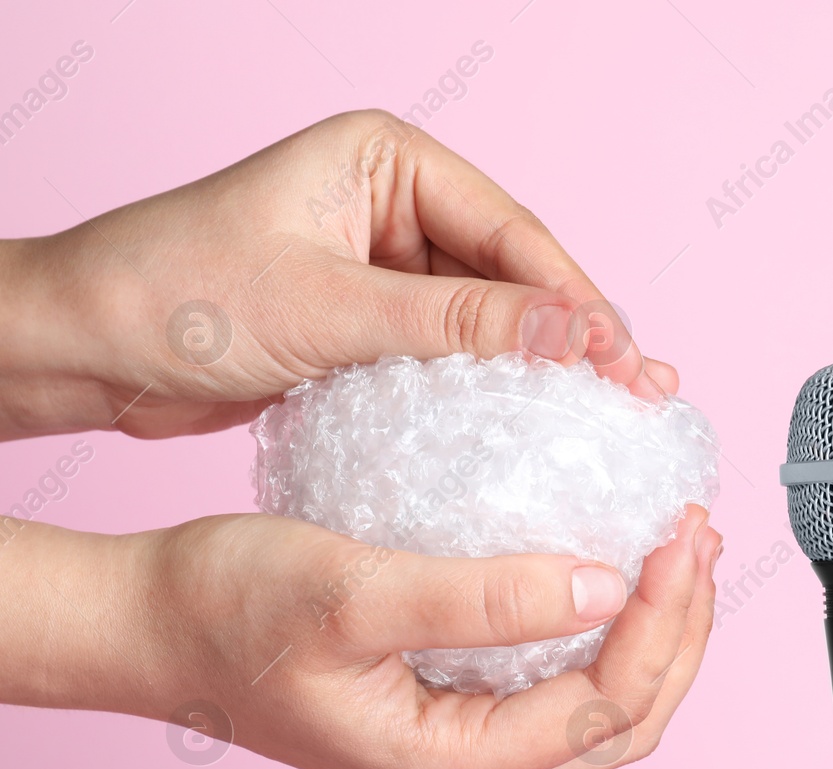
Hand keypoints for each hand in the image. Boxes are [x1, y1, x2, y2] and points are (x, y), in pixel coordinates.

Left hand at [0, 109, 669, 440]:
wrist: (78, 350)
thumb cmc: (176, 297)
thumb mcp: (331, 310)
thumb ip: (461, 327)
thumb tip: (580, 338)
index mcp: (388, 161)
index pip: (511, 234)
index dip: (576, 302)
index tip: (628, 363)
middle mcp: (392, 204)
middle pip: (511, 276)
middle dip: (571, 340)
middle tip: (642, 396)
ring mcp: (381, 266)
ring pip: (484, 324)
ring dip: (534, 374)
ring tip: (605, 421)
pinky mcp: (366, 323)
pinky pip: (445, 358)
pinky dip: (481, 396)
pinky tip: (531, 431)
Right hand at [2, 507, 719, 768]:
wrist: (151, 622)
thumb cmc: (224, 610)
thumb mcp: (351, 591)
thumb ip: (478, 599)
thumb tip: (600, 583)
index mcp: (449, 759)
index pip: (602, 707)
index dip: (660, 622)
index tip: (677, 536)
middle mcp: (466, 761)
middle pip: (621, 722)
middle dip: (678, 633)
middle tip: (695, 537)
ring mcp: (460, 732)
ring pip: (595, 705)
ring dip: (650, 632)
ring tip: (674, 548)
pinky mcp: (449, 695)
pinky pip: (554, 676)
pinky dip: (601, 623)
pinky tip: (609, 560)